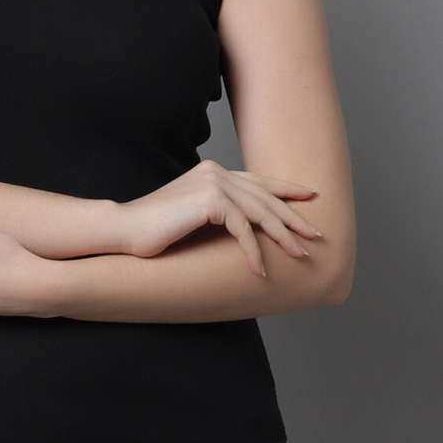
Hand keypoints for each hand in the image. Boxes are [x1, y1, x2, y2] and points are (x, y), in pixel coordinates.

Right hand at [118, 159, 321, 275]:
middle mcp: (216, 171)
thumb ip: (218, 212)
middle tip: (317, 235)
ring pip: (260, 213)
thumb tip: (245, 228)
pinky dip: (253, 253)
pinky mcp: (209, 200)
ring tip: (301, 256)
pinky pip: (242, 230)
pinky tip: (259, 271)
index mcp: (213, 172)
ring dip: (283, 238)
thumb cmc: (155, 230)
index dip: (286, 189)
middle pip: (265, 197)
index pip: (258, 180)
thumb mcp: (193, 216)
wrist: (125, 229)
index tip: (310, 196)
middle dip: (294, 217)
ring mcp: (213, 183)